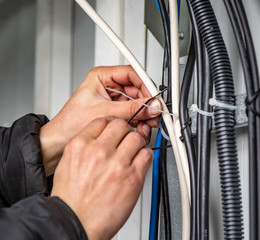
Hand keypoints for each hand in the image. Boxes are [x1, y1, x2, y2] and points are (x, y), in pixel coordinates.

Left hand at [40, 65, 160, 175]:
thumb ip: (132, 109)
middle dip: (146, 102)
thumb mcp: (105, 112)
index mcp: (101, 76)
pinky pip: (134, 112)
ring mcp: (113, 99)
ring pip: (137, 101)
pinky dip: (140, 119)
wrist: (61, 140)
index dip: (145, 85)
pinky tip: (142, 125)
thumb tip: (152, 106)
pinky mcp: (116, 111)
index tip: (154, 97)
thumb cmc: (71, 123)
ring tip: (148, 121)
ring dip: (144, 112)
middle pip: (137, 88)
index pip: (131, 74)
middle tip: (154, 112)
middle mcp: (109, 86)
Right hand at [51, 117, 152, 239]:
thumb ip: (85, 147)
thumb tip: (102, 138)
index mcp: (80, 145)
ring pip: (136, 138)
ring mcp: (117, 164)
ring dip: (136, 144)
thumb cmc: (71, 199)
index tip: (115, 130)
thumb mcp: (68, 164)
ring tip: (133, 153)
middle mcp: (98, 151)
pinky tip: (139, 162)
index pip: (103, 121)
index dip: (112, 125)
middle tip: (126, 140)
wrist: (75, 222)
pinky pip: (147, 155)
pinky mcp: (133, 177)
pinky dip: (145, 156)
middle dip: (125, 132)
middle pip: (121, 125)